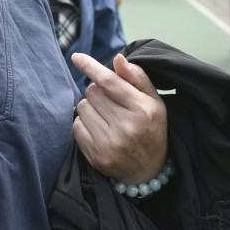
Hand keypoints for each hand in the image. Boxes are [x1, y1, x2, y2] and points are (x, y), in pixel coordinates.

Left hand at [72, 52, 167, 184]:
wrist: (149, 172)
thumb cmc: (150, 127)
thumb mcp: (153, 101)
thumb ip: (136, 77)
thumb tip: (117, 58)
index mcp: (142, 109)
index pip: (109, 81)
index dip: (91, 67)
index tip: (76, 56)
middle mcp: (126, 127)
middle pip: (92, 91)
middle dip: (97, 91)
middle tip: (111, 103)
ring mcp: (110, 143)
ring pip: (82, 107)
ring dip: (90, 108)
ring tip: (107, 118)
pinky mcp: (96, 156)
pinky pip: (76, 126)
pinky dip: (84, 124)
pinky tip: (100, 131)